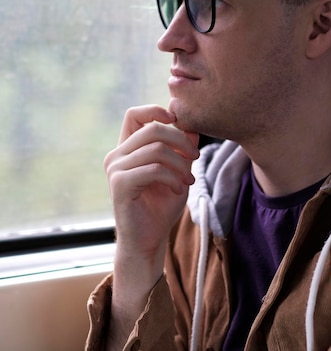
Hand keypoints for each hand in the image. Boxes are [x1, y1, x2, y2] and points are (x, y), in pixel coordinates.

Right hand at [105, 104, 199, 283]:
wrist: (149, 239)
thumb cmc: (162, 205)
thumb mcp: (178, 170)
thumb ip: (182, 148)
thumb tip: (191, 124)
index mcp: (127, 148)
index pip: (134, 115)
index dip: (155, 111)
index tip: (177, 121)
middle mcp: (116, 155)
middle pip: (151, 129)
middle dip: (180, 140)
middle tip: (195, 158)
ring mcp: (115, 169)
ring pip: (156, 149)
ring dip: (180, 165)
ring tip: (188, 181)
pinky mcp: (120, 184)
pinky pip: (153, 169)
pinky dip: (172, 178)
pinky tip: (177, 190)